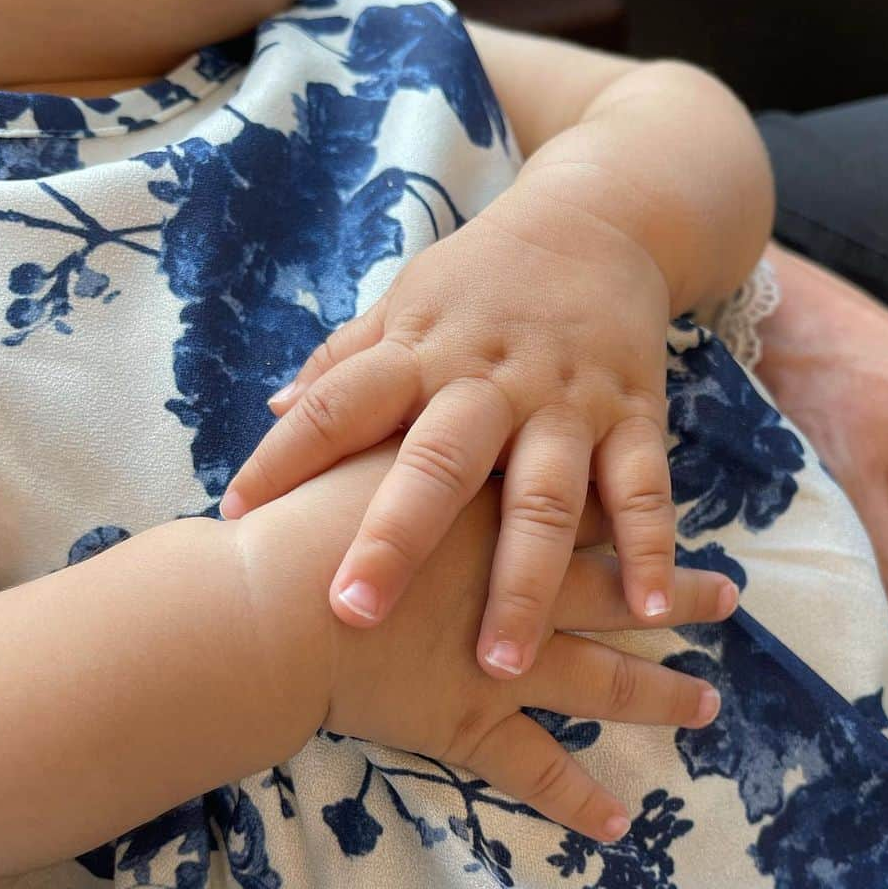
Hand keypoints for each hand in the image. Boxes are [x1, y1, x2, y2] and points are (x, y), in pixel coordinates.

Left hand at [223, 183, 680, 679]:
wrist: (598, 223)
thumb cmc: (484, 278)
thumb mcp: (409, 300)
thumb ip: (347, 360)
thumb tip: (273, 411)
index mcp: (422, 351)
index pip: (341, 403)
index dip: (285, 458)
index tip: (236, 520)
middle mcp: (492, 380)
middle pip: (440, 462)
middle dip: (397, 538)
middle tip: (355, 613)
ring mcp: (567, 401)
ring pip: (544, 497)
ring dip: (523, 582)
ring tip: (498, 665)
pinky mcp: (634, 413)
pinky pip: (644, 487)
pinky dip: (651, 547)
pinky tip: (650, 607)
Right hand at [237, 441, 737, 841]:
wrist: (270, 604)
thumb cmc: (298, 517)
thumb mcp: (344, 431)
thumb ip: (364, 402)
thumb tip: (341, 376)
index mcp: (498, 509)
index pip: (584, 501)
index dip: (630, 505)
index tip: (667, 509)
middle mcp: (522, 581)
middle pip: (617, 586)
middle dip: (676, 594)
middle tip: (728, 598)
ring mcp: (507, 656)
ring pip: (602, 678)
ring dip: (656, 694)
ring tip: (705, 705)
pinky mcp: (472, 720)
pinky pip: (535, 769)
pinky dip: (575, 800)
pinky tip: (617, 824)